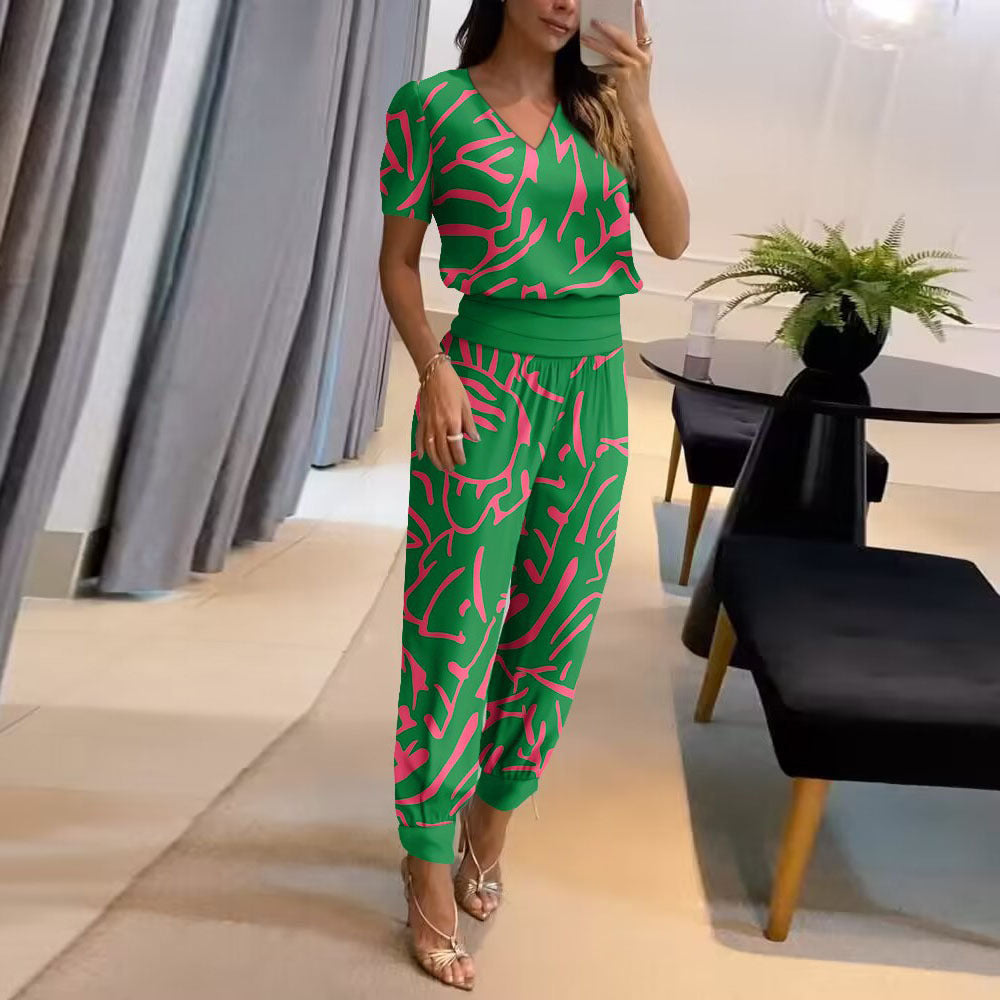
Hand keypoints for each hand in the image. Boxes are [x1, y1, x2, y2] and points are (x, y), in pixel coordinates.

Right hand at [416, 360, 479, 471]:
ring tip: (440, 467)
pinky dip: (420, 448)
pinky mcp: (421, 420)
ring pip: (430, 447)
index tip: (462, 462)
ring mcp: (428, 424)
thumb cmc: (453, 387)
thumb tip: (475, 439)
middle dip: (447, 462)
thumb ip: (470, 423)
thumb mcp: (466, 404)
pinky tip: (422, 456)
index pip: (456, 445)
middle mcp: (439, 426)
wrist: (434, 374)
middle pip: (442, 450)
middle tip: (451, 470)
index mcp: (452, 421)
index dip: (459, 456)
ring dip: (435, 460)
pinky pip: (419, 437)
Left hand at [580, 0, 652, 121]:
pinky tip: (589, 65)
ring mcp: (634, 66)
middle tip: (594, 20)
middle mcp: (642, 57)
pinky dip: (596, 66)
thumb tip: (611, 47)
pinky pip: (606, 67)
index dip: (638, 15)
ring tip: (585, 37)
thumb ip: (628, 56)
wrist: (639, 110)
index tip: (635, 1)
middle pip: (623, 36)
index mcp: (646, 52)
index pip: (642, 29)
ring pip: (612, 50)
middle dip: (607, 27)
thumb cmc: (635, 90)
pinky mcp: (624, 76)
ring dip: (596, 43)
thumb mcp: (636, 70)